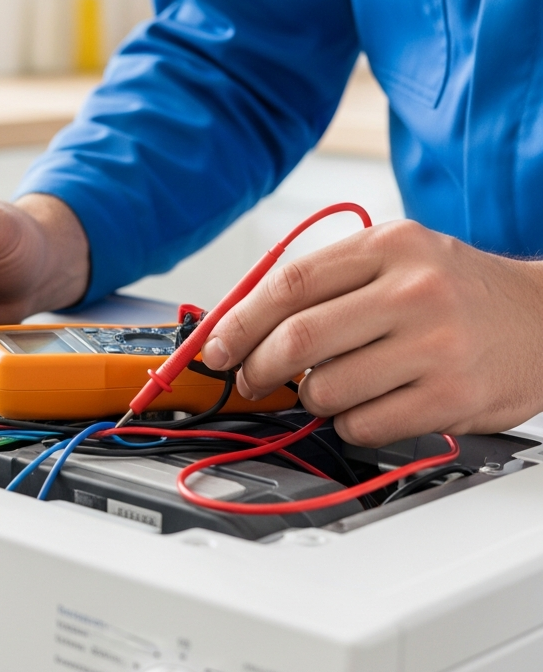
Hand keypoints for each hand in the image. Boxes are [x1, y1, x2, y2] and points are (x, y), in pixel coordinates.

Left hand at [201, 220, 542, 445]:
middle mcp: (414, 291)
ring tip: (333, 386)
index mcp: (391, 246)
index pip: (288, 285)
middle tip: (251, 378)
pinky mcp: (449, 398)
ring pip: (324, 390)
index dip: (237, 322)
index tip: (215, 347)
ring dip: (311, 399)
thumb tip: (237, 323)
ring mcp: (434, 346)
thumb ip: (323, 282)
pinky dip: (349, 424)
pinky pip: (361, 425)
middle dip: (257, 368)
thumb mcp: (396, 259)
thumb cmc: (457, 293)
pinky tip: (370, 404)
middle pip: (296, 339)